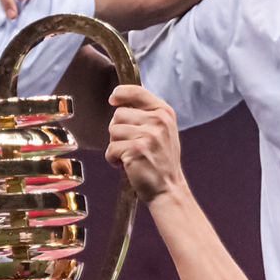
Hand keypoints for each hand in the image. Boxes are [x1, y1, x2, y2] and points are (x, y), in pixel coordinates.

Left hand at [104, 84, 185, 201]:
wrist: (168, 188)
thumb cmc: (162, 161)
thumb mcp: (163, 130)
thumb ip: (146, 114)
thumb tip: (119, 101)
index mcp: (164, 112)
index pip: (137, 91)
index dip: (121, 93)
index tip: (113, 99)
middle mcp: (158, 121)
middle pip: (119, 114)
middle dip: (118, 130)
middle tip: (130, 144)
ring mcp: (148, 135)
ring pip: (113, 131)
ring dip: (115, 145)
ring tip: (130, 155)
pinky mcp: (136, 150)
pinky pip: (111, 148)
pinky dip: (113, 159)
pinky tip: (126, 164)